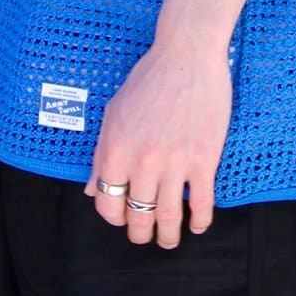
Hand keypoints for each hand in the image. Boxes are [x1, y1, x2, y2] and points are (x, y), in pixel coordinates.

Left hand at [84, 34, 231, 247]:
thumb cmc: (149, 78)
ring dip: (168, 236)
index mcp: (116, 150)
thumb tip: (92, 190)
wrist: (187, 54)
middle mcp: (142, 162)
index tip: (123, 218)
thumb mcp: (114, 112)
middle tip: (146, 236)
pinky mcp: (204, 160)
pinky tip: (197, 225)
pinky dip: (199, 221)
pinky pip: (201, 203)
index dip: (114, 217)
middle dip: (140, 233)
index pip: (107, 203)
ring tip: (169, 240)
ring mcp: (174, 163)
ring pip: (168, 217)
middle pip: (138, 216)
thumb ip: (102, 155)